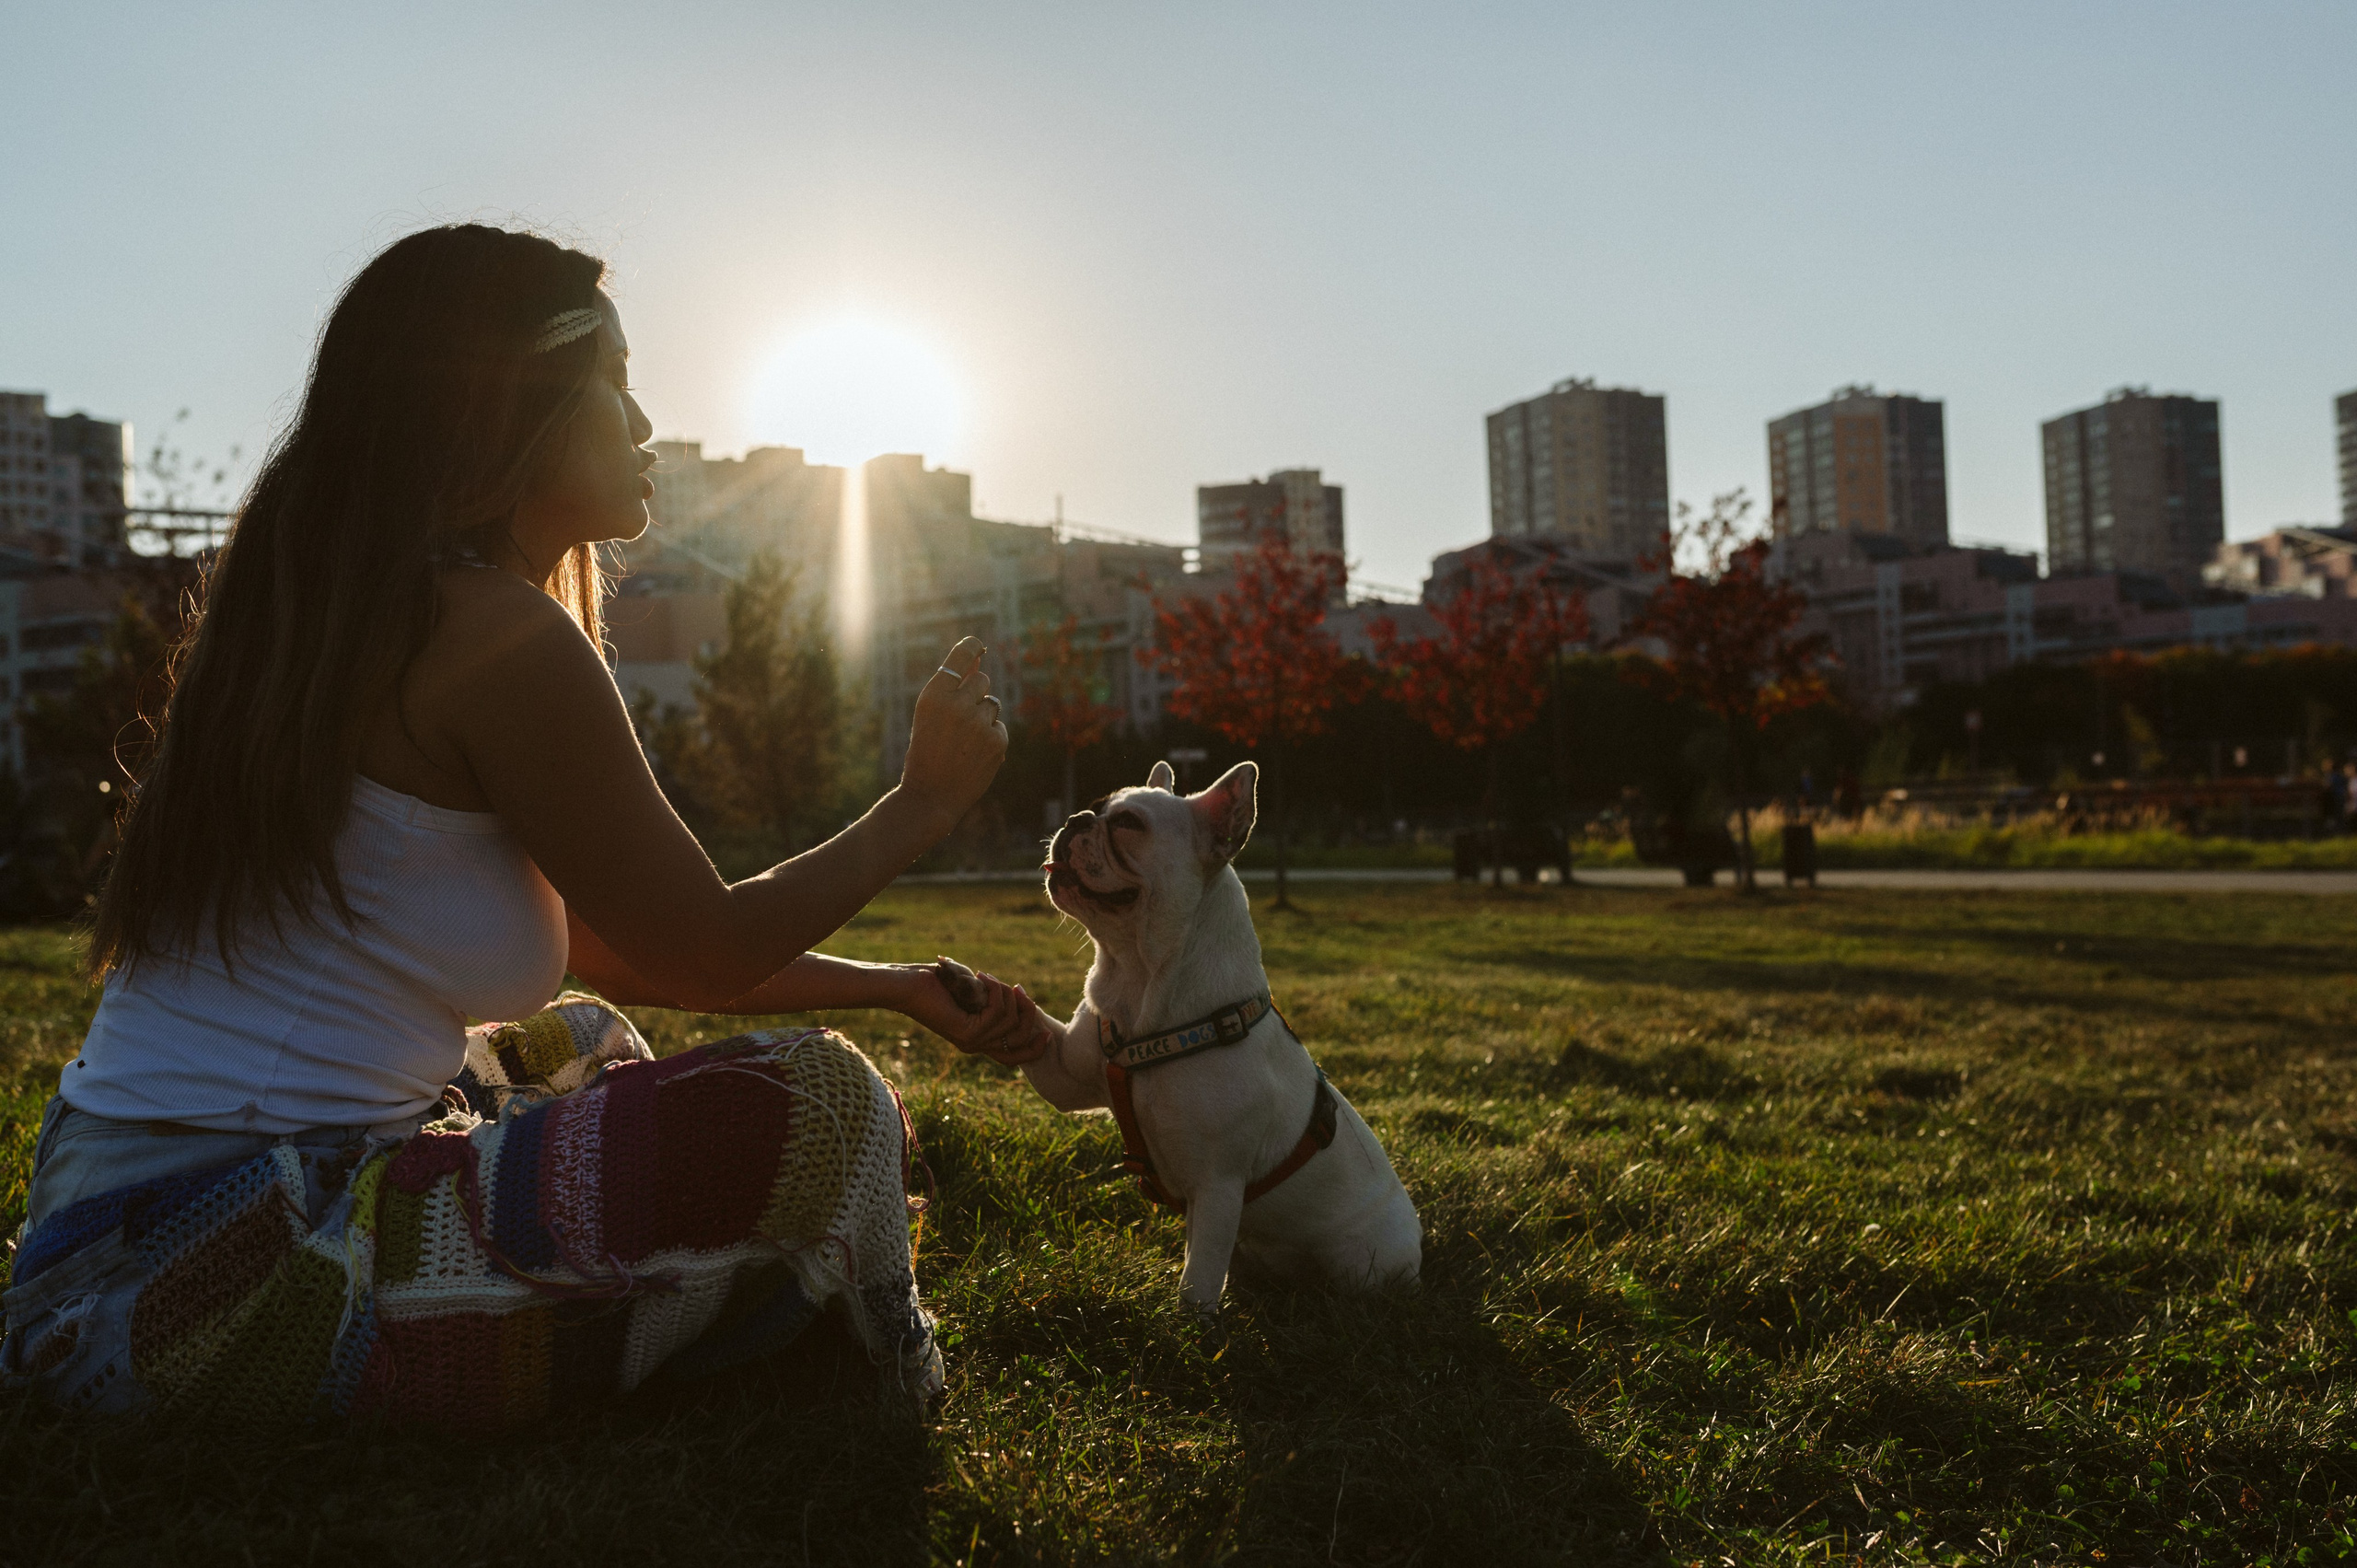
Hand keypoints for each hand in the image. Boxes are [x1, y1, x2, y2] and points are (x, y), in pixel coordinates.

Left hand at [898, 966, 1053, 1065]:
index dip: (1035, 1049)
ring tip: (987, 977)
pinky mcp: (966, 1033)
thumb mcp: (974, 992)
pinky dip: (995, 991)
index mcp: (978, 1040)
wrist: (907, 985)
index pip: (1013, 1057)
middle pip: (1020, 1040)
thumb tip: (1021, 997)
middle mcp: (975, 1046)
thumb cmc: (938, 983)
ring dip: (1006, 994)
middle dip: (1027, 1012)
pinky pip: (997, 1013)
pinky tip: (982, 978)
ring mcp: (971, 1042)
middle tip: (1018, 988)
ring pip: (1010, 1022)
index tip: (1047, 1032)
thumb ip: (994, 1000)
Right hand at [899, 637, 1006, 831]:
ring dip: (982, 718)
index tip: (978, 645)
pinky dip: (990, 738)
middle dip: (975, 695)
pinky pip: (999, 726)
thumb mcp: (930, 716)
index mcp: (933, 696)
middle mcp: (956, 705)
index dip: (972, 647)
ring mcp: (978, 723)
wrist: (930, 796)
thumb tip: (978, 657)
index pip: (961, 657)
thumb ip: (953, 687)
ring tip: (963, 742)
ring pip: (992, 704)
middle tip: (959, 720)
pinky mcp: (997, 740)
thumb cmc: (926, 751)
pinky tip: (973, 754)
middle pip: (982, 680)